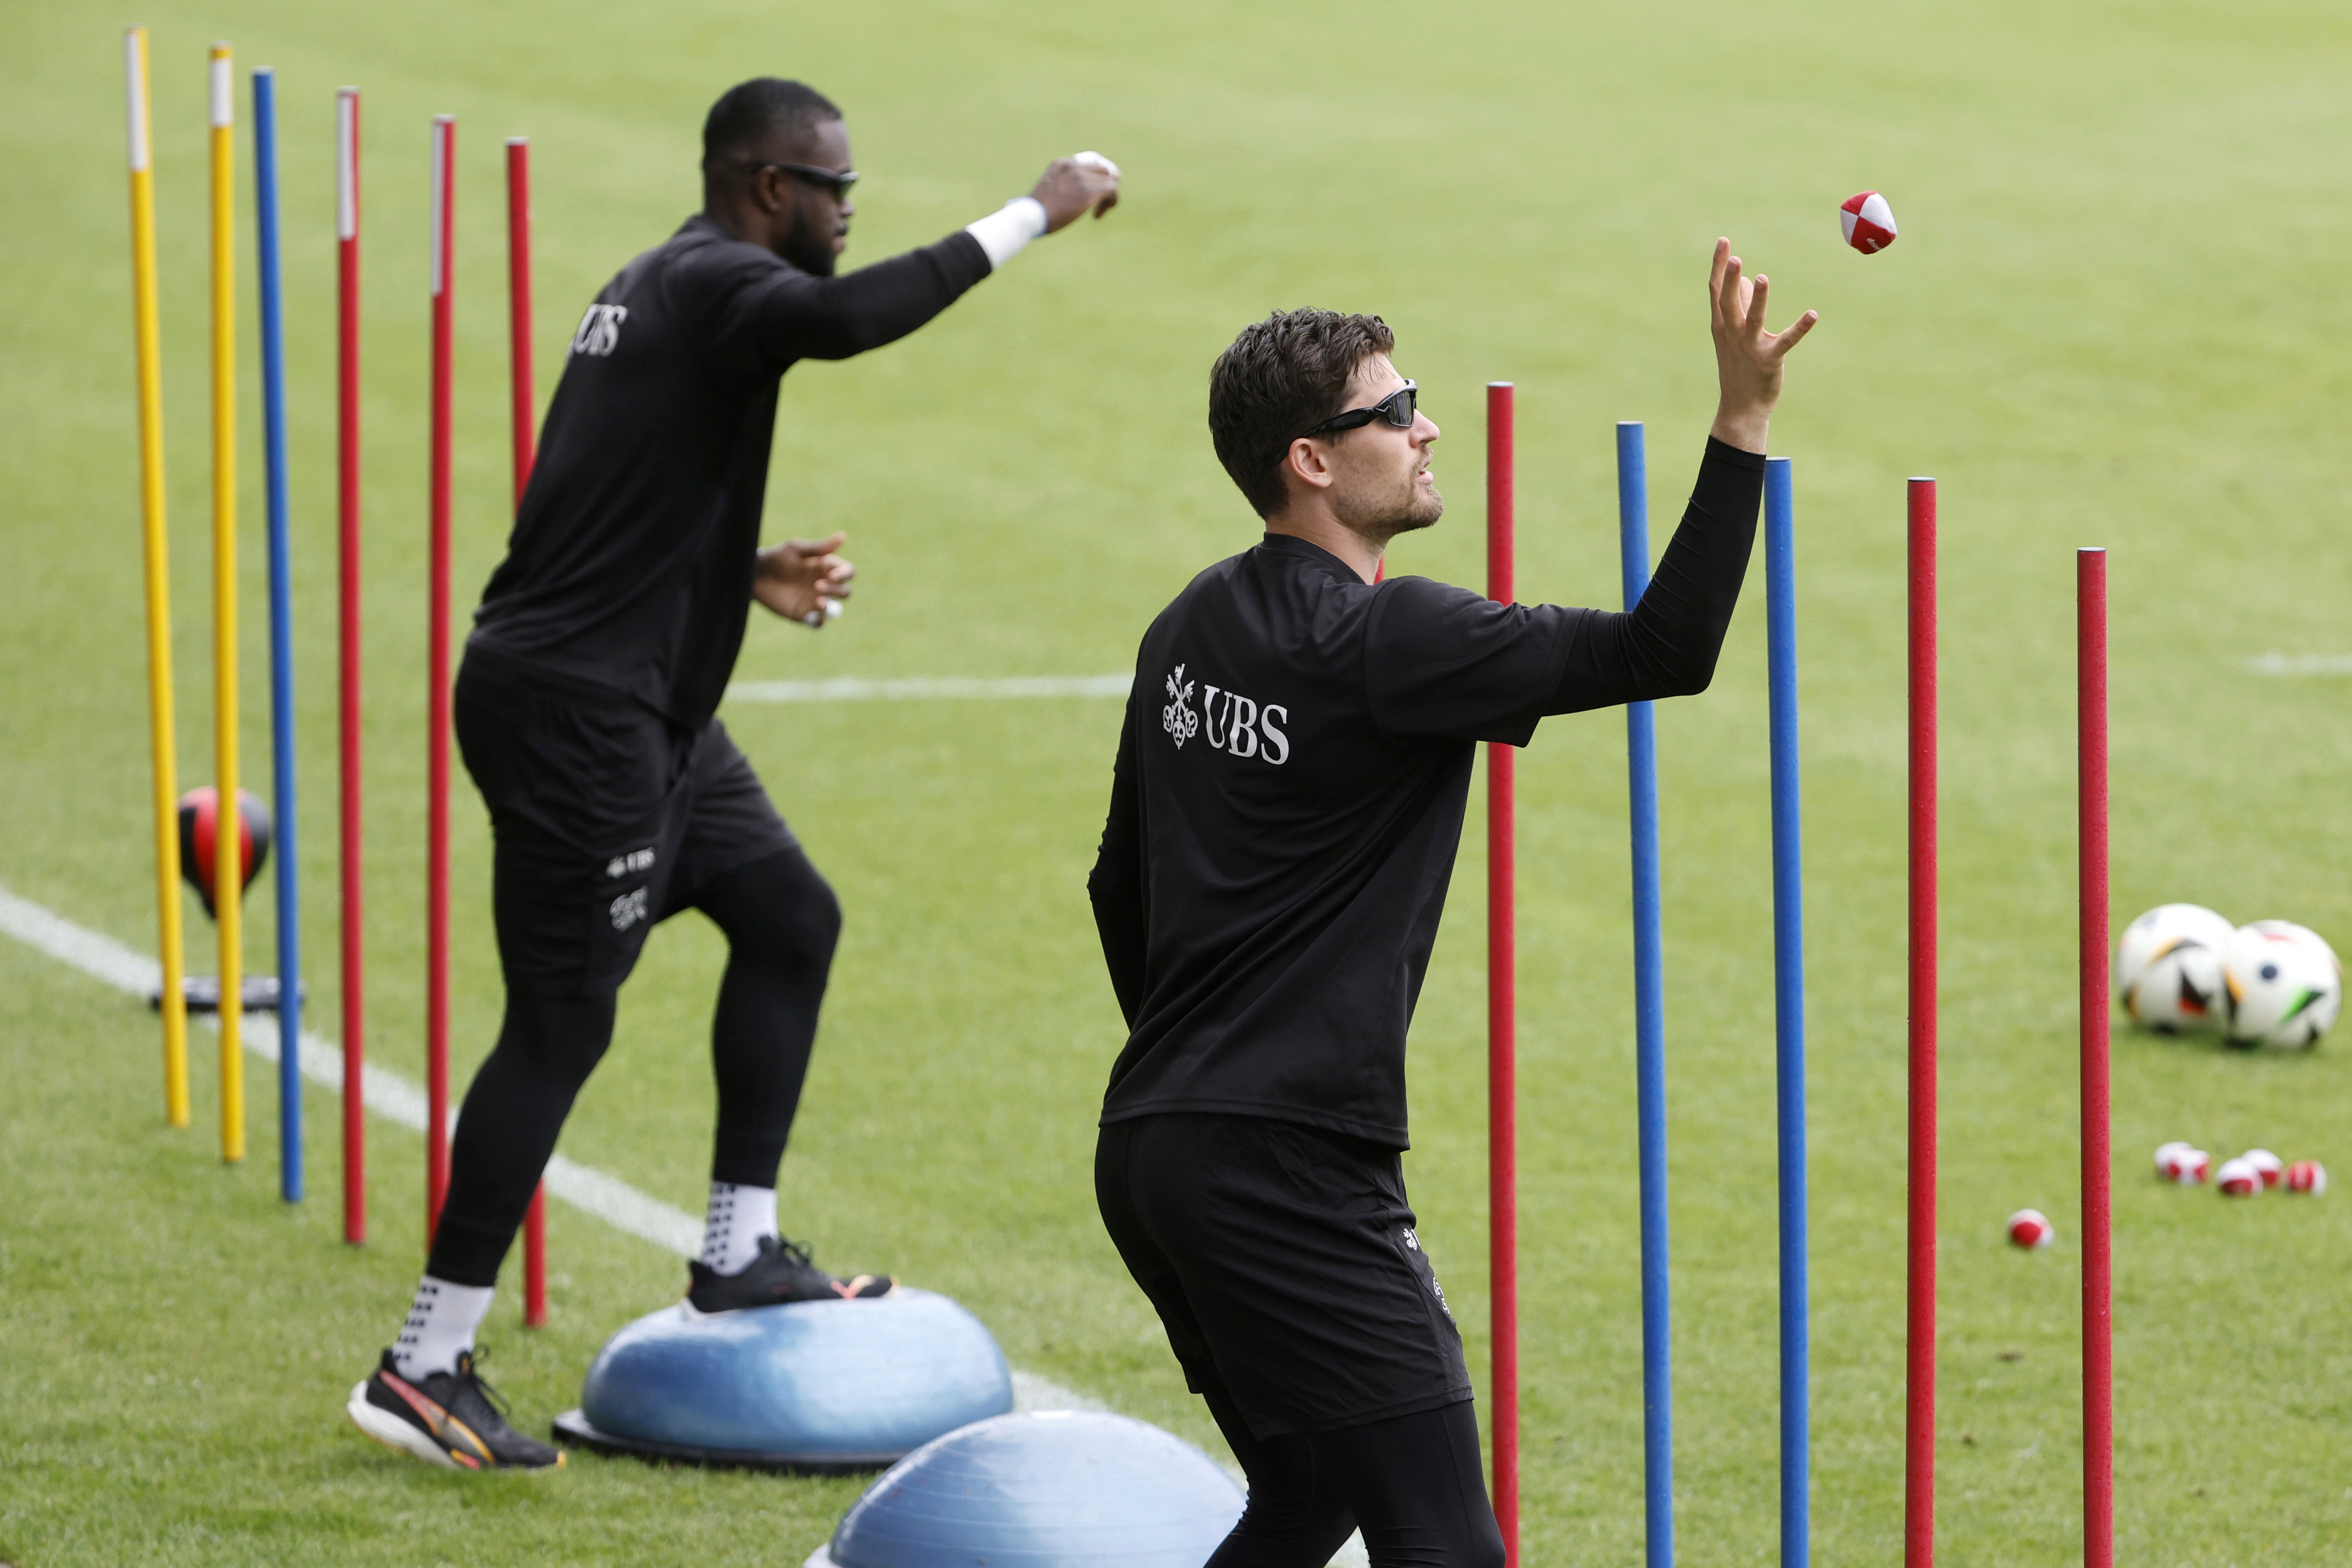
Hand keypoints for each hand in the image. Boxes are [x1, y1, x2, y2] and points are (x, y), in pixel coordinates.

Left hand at [753, 532, 853, 627]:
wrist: (756, 575)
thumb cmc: (776, 558)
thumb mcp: (796, 549)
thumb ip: (820, 547)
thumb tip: (844, 536)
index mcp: (826, 568)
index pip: (848, 572)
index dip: (845, 574)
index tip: (832, 575)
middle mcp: (825, 585)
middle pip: (845, 592)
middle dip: (836, 590)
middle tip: (817, 586)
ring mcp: (815, 601)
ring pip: (836, 609)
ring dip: (832, 608)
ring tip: (819, 603)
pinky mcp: (804, 615)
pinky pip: (819, 623)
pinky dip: (820, 622)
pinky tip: (816, 618)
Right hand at [1029, 152, 1120, 232]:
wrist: (1031, 215)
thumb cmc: (1034, 211)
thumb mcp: (1048, 191)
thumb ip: (1062, 187)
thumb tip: (1077, 198)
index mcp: (1061, 163)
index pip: (1091, 160)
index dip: (1102, 171)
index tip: (1108, 180)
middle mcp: (1073, 166)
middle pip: (1103, 169)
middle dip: (1106, 184)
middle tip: (1103, 201)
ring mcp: (1081, 177)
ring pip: (1110, 180)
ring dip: (1108, 196)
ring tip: (1098, 211)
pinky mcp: (1089, 191)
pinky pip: (1112, 191)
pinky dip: (1111, 202)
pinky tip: (1097, 215)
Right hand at [1707, 238, 1816, 453]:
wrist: (1741, 408)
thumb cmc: (1738, 367)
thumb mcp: (1731, 335)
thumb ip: (1737, 305)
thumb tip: (1741, 279)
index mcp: (1721, 325)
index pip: (1716, 290)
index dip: (1719, 265)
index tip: (1724, 241)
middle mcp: (1732, 333)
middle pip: (1728, 301)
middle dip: (1729, 279)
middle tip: (1735, 255)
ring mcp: (1749, 347)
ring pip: (1752, 319)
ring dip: (1757, 299)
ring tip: (1761, 278)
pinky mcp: (1769, 360)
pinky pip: (1785, 341)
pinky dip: (1800, 328)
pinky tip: (1813, 314)